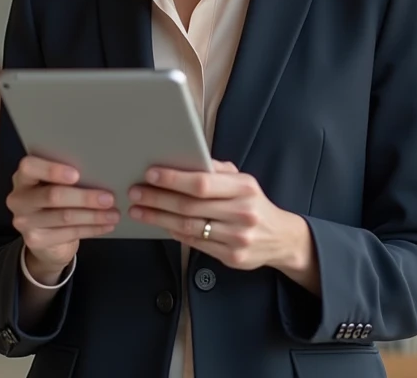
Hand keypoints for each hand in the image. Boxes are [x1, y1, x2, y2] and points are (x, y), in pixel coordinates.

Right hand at [6, 156, 119, 282]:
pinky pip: (69, 233)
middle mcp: (19, 199)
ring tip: (114, 214)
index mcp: (23, 177)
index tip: (77, 174)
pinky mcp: (35, 240)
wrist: (43, 238)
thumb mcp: (53, 185)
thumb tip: (100, 172)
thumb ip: (66, 177)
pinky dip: (92, 229)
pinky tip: (106, 225)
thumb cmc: (54, 202)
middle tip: (109, 198)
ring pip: (64, 217)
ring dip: (94, 216)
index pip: (29, 167)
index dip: (52, 170)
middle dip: (85, 197)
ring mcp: (24, 222)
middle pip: (53, 196)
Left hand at [128, 160, 310, 273]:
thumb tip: (184, 159)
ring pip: (188, 227)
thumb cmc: (253, 203)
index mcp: (244, 188)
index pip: (202, 183)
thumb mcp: (243, 181)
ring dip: (158, 218)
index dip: (174, 179)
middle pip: (190, 206)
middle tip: (135, 192)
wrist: (281, 238)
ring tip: (139, 210)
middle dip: (158, 198)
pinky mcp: (232, 257)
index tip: (151, 174)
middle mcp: (242, 213)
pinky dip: (174, 232)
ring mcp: (237, 237)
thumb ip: (217, 170)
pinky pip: (195, 243)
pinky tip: (160, 224)